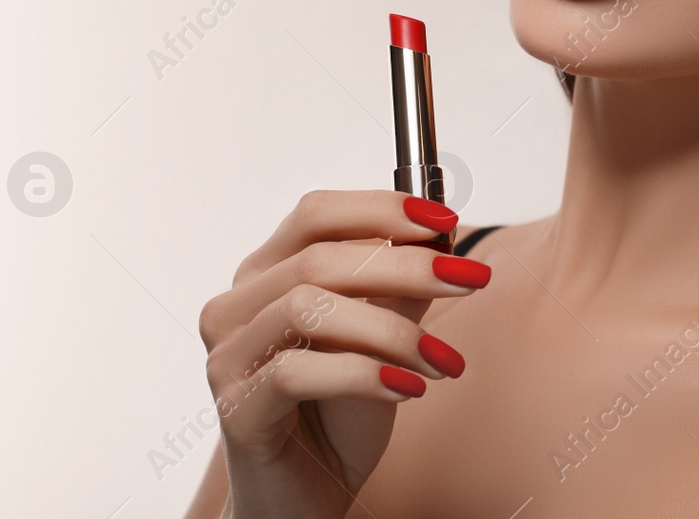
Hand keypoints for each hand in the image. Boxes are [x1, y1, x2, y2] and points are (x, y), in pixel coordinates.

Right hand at [197, 190, 489, 518]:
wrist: (307, 499)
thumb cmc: (340, 415)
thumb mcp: (382, 341)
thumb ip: (399, 290)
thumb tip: (441, 240)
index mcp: (264, 276)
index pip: (314, 214)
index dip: (381, 208)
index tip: (447, 220)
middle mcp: (234, 307)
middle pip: (319, 258)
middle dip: (406, 264)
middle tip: (471, 278)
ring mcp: (228, 357)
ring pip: (308, 308)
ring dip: (391, 327)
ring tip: (445, 358)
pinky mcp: (235, 409)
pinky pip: (298, 372)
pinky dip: (364, 373)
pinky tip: (412, 388)